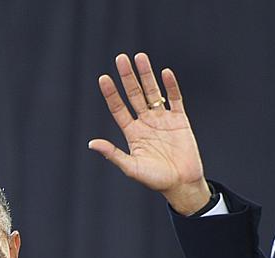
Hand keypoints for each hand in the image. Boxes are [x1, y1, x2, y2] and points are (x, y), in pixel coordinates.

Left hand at [87, 52, 210, 214]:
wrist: (182, 184)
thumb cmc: (156, 180)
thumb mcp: (131, 168)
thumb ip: (113, 154)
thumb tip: (91, 144)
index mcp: (132, 133)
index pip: (119, 108)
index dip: (111, 94)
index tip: (103, 78)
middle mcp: (146, 122)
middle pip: (135, 95)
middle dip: (128, 77)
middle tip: (121, 58)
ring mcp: (163, 119)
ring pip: (153, 92)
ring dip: (147, 75)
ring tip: (140, 58)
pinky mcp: (180, 120)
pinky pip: (175, 99)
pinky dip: (171, 86)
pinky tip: (165, 73)